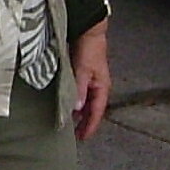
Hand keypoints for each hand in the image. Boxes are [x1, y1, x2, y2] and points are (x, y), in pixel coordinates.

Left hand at [70, 24, 111, 139]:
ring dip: (80, 114)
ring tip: (70, 124)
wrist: (88, 30)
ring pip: (86, 103)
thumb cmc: (89, 48)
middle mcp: (98, 86)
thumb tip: (77, 109)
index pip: (97, 112)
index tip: (83, 138)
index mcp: (102, 87)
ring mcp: (91, 81)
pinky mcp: (83, 75)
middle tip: (76, 136)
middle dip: (86, 123)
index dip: (90, 126)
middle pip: (92, 110)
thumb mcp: (83, 70)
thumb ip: (79, 89)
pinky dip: (76, 102)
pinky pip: (80, 94)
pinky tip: (68, 104)